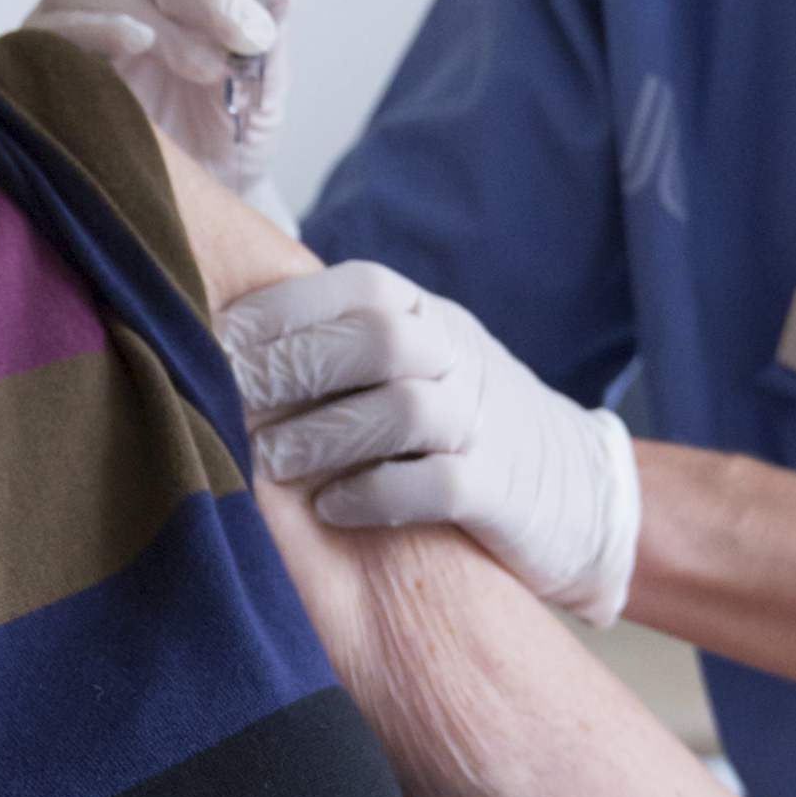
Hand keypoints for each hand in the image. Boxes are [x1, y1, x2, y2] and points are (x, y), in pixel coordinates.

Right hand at [25, 0, 290, 216]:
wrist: (184, 203)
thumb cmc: (219, 130)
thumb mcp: (263, 88)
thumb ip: (270, 38)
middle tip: (247, 36)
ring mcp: (74, 2)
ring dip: (162, 21)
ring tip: (205, 68)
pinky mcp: (40, 46)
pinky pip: (57, 27)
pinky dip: (98, 32)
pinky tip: (136, 45)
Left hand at [222, 261, 641, 624]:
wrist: (582, 493)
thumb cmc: (463, 426)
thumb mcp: (414, 365)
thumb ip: (342, 347)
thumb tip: (223, 335)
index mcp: (432, 318)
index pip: (359, 287)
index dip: (283, 308)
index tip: (213, 336)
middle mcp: (461, 359)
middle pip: (377, 338)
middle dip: (292, 366)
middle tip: (226, 399)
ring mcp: (487, 425)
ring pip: (405, 409)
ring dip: (324, 435)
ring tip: (267, 464)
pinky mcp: (504, 494)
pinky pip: (440, 484)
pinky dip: (377, 496)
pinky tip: (331, 509)